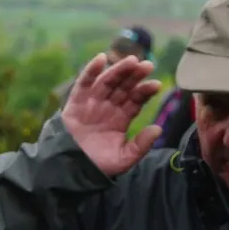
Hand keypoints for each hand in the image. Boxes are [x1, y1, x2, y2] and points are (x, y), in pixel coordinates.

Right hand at [62, 54, 162, 175]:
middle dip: (135, 76)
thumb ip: (140, 146)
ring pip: (107, 82)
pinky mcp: (76, 102)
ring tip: (132, 61)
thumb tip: (158, 129)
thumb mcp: (123, 158)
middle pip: (124, 87)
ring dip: (119, 70)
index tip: (156, 84)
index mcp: (121, 118)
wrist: (70, 171)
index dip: (145, 91)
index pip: (136, 100)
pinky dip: (91, 70)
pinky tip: (101, 59)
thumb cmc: (97, 165)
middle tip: (147, 65)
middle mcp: (108, 107)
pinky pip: (84, 83)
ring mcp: (92, 103)